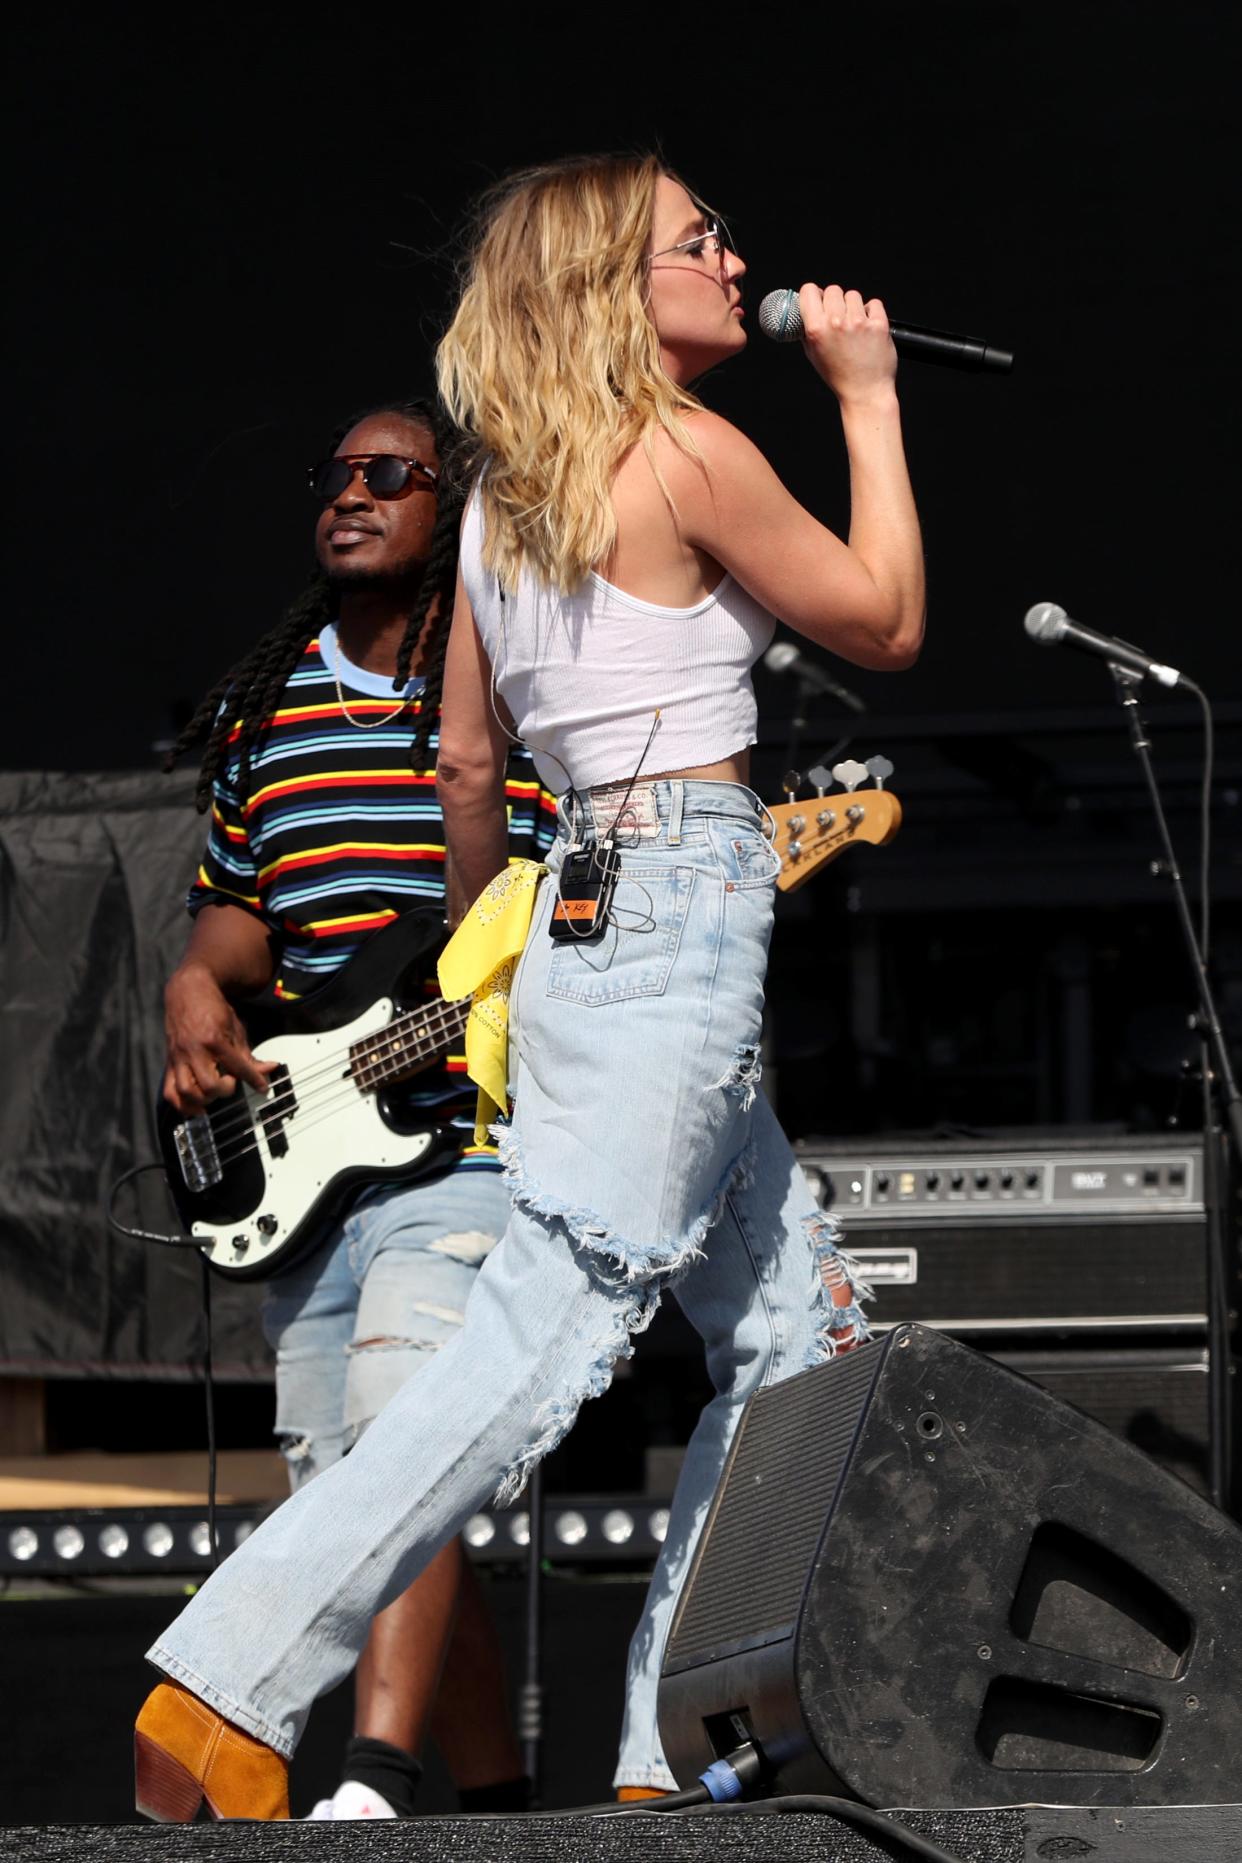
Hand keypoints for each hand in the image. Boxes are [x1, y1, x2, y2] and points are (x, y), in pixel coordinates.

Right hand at [163, 963, 274, 1113]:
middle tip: (230, 1083)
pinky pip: (169, 1091)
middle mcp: (194, 1050)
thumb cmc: (213, 1009)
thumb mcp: (236, 1029)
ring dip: (203, 1101)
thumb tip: (269, 1069)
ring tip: (213, 1096)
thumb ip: (249, 1055)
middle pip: (209, 1085)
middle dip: (224, 1090)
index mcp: (214, 1039)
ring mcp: (179, 1058)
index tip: (262, 1088)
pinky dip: (182, 1104)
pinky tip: (195, 1106)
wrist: (188, 992)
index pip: (237, 1067)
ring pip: (186, 1091)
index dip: (254, 1080)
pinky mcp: (170, 1063)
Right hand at [798, 285, 896, 404]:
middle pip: (832, 289)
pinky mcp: (878, 324)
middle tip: (838, 317)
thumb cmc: (839, 376)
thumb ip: (808, 330)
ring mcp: (858, 322)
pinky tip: (868, 328)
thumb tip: (806, 310)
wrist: (865, 393)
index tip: (818, 300)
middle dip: (835, 301)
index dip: (813, 294)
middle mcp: (836, 322)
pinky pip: (873, 303)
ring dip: (853, 306)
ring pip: (853, 295)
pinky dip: (872, 312)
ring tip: (854, 325)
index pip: (809, 290)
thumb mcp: (814, 354)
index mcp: (816, 329)